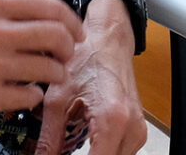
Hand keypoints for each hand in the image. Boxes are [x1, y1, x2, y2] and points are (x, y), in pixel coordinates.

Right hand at [0, 0, 84, 123]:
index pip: (49, 6)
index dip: (72, 21)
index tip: (77, 32)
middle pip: (55, 36)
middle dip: (69, 48)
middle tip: (66, 55)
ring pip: (47, 69)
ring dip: (54, 74)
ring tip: (46, 75)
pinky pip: (29, 96)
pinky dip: (32, 96)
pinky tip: (22, 92)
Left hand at [33, 0, 146, 154]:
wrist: (108, 41)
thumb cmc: (88, 60)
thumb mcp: (57, 101)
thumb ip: (48, 140)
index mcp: (112, 119)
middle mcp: (131, 128)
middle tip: (59, 153)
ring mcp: (138, 131)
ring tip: (71, 146)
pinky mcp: (138, 132)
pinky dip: (102, 154)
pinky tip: (87, 144)